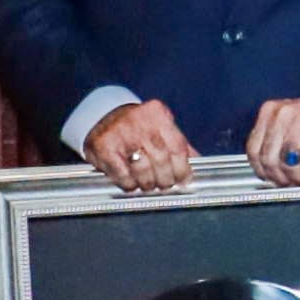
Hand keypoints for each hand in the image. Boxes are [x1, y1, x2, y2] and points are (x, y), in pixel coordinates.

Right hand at [78, 95, 203, 193]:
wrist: (102, 117)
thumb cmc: (137, 126)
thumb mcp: (160, 126)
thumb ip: (178, 144)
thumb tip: (197, 163)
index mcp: (158, 114)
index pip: (177, 147)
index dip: (183, 169)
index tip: (184, 180)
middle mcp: (139, 122)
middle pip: (162, 160)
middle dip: (166, 179)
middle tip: (164, 184)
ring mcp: (120, 134)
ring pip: (143, 170)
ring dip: (148, 183)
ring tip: (148, 184)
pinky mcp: (104, 147)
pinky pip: (123, 175)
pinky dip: (130, 184)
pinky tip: (132, 183)